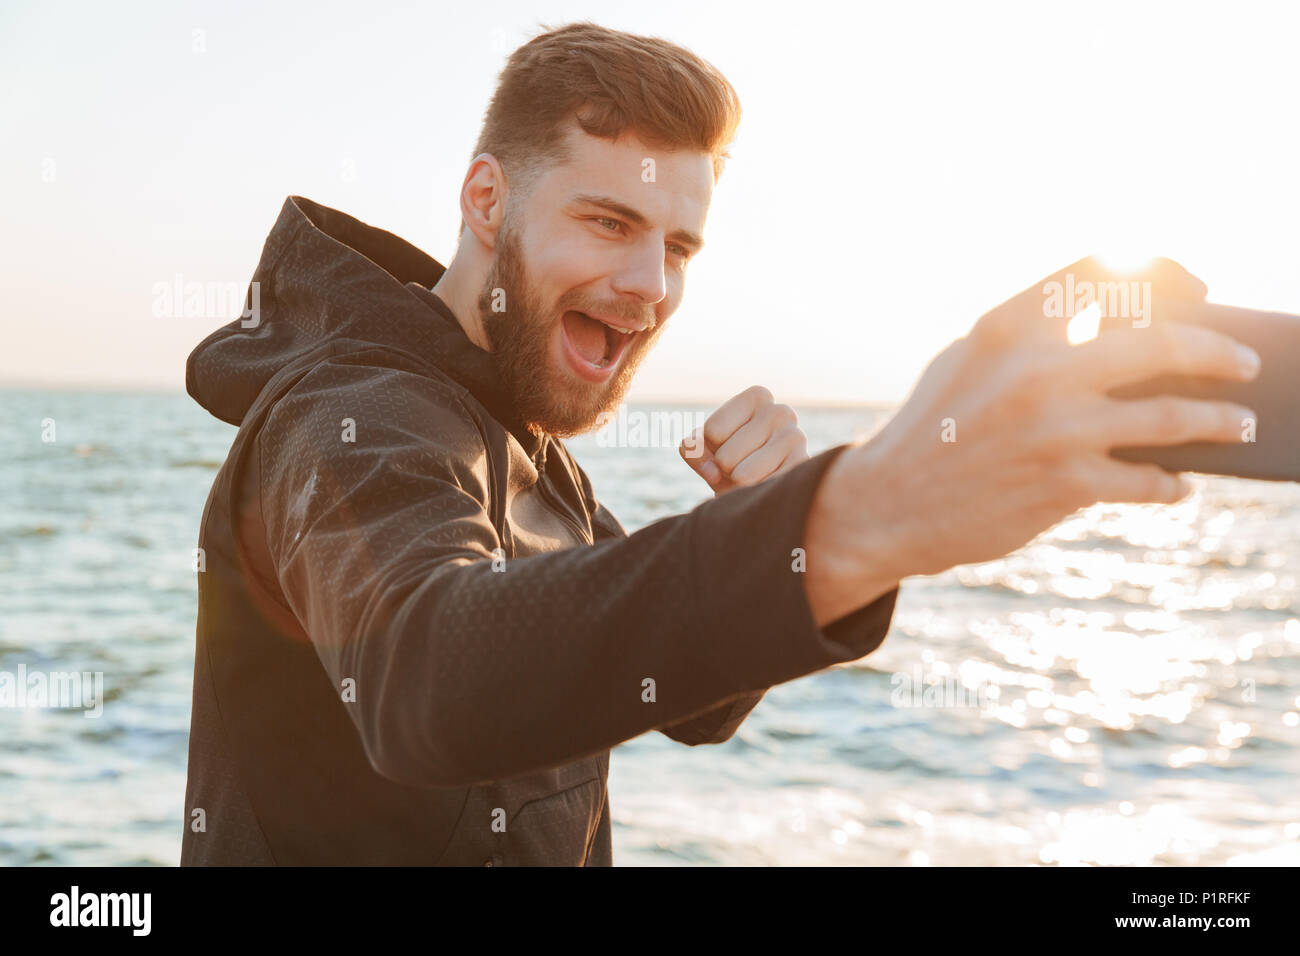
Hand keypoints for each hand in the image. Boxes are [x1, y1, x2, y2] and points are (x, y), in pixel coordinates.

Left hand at [681, 385, 808, 494]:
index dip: (710, 449)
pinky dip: (755, 496)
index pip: (712, 432)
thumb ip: (693, 451)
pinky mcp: (803, 468)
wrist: (759, 489)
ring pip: (742, 476)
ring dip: (739, 485)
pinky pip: (761, 490)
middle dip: (726, 469)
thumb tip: (714, 472)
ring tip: (752, 477)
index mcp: (757, 397)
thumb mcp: (703, 451)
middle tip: (741, 466)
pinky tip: (766, 487)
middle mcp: (781, 411)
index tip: (726, 446)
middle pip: (726, 456)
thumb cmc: (729, 461)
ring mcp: (796, 438)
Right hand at [804, 256, 1260, 624]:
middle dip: (1219, 348)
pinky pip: (1148, 479)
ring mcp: (1054, 429)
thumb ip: (1031, 336)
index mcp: (1008, 325)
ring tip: (1240, 424)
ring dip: (1221, 420)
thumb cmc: (930, 428)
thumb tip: (1122, 327)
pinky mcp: (1064, 485)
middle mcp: (1037, 369)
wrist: (887, 505)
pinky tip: (1178, 483)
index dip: (1165, 270)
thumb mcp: (968, 360)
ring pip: (1174, 414)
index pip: (1108, 271)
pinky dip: (1172, 482)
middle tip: (1244, 361)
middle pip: (1165, 338)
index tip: (1195, 287)